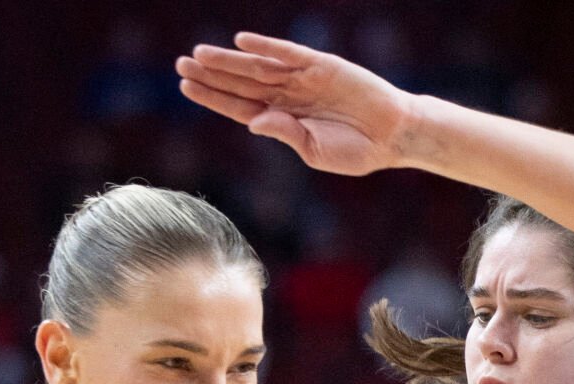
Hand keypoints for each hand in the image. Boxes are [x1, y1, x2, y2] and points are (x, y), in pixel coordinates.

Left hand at [175, 32, 416, 176]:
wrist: (392, 135)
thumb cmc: (355, 151)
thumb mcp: (315, 150)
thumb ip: (286, 134)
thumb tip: (254, 121)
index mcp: (281, 121)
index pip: (238, 107)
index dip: (212, 97)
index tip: (186, 86)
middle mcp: (287, 97)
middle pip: (241, 84)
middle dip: (211, 75)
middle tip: (180, 64)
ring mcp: (303, 79)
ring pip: (258, 67)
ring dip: (229, 61)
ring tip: (200, 54)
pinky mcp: (322, 65)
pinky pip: (288, 54)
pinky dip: (266, 47)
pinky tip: (241, 43)